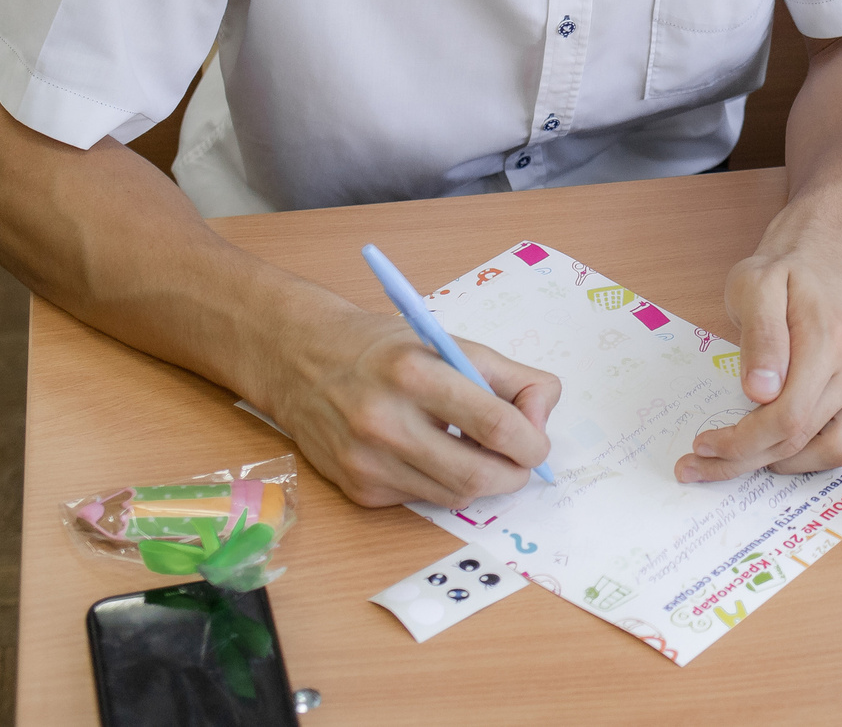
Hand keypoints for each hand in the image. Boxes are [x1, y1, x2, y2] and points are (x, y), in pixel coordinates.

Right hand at [268, 309, 560, 508]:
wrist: (300, 359)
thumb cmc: (384, 348)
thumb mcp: (449, 342)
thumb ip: (508, 377)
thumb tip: (541, 421)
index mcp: (416, 373)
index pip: (498, 427)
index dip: (533, 442)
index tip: (538, 441)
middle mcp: (386, 422)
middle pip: (479, 476)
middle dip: (515, 473)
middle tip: (520, 458)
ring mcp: (368, 462)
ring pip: (455, 495)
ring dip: (482, 480)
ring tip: (477, 450)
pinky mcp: (358, 490)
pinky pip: (423, 499)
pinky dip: (441, 482)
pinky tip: (428, 453)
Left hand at [678, 225, 841, 480]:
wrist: (829, 258)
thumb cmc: (787, 271)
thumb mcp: (756, 286)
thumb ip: (760, 336)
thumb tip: (760, 392)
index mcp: (829, 339)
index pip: (787, 415)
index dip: (742, 442)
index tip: (703, 445)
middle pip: (801, 439)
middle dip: (745, 459)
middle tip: (701, 464)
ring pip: (829, 452)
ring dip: (778, 466)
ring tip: (737, 459)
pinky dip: (808, 458)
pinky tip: (774, 450)